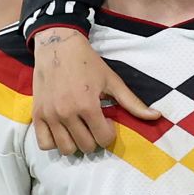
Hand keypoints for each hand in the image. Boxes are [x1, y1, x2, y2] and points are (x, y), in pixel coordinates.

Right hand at [32, 27, 159, 153]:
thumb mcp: (112, 80)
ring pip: (66, 149)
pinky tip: (62, 131)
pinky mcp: (37, 114)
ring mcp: (50, 115)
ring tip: (78, 129)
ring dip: (76, 143)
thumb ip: (132, 102)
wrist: (57, 45)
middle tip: (93, 124)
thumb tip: (157, 116)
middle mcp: (67, 113)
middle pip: (86, 146)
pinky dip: (54, 142)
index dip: (109, 133)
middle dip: (94, 138)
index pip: (103, 139)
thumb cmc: (88, 62)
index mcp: (87, 105)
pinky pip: (44, 143)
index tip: (106, 121)